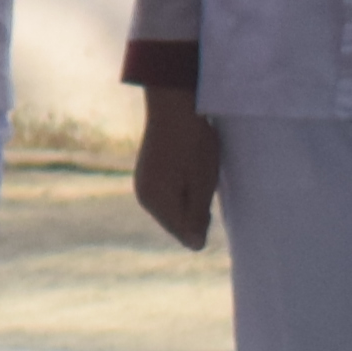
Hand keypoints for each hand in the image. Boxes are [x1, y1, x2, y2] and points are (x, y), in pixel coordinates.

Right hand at [130, 89, 222, 250]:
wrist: (173, 104)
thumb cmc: (192, 144)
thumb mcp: (202, 183)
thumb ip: (197, 217)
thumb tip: (195, 246)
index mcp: (157, 203)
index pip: (184, 234)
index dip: (203, 221)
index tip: (209, 193)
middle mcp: (144, 197)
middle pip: (177, 223)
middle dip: (195, 212)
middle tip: (206, 180)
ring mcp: (143, 184)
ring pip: (173, 208)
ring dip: (189, 199)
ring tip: (198, 171)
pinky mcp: (147, 173)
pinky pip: (167, 194)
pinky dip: (181, 188)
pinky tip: (189, 167)